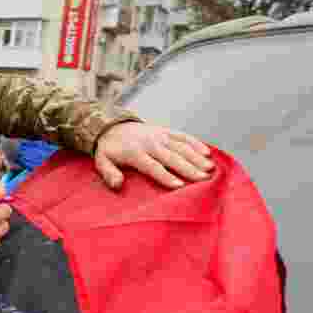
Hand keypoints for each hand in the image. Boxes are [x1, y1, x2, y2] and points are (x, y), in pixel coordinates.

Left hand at [94, 122, 214, 189]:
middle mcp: (150, 143)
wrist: (112, 126)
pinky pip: (183, 136)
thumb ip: (109, 173)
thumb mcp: (102, 161)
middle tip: (203, 179)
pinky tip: (208, 153)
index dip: (165, 176)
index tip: (179, 186)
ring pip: (181, 146)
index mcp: (134, 152)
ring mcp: (160, 135)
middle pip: (172, 157)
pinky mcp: (166, 131)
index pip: (152, 166)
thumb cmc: (109, 150)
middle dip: (188, 168)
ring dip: (196, 157)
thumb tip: (117, 185)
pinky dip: (196, 143)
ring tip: (210, 169)